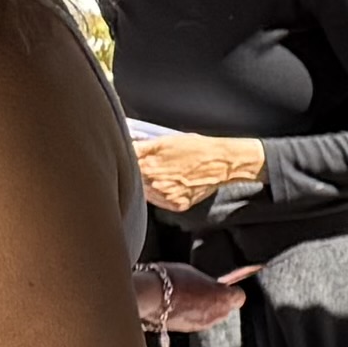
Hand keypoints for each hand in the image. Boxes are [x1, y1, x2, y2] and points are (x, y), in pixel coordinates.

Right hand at [128, 261, 244, 330]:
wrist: (147, 296)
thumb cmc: (169, 280)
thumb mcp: (193, 272)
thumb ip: (208, 281)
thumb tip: (211, 283)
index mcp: (224, 298)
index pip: (238, 296)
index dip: (229, 290)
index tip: (221, 285)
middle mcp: (217, 315)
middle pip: (225, 308)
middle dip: (216, 300)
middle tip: (202, 290)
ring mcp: (203, 325)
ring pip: (210, 316)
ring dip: (203, 309)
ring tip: (186, 297)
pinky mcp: (188, 330)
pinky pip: (195, 322)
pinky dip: (190, 315)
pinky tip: (177, 306)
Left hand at [133, 134, 262, 209]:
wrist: (223, 162)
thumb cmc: (196, 148)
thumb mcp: (165, 140)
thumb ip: (140, 146)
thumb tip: (124, 146)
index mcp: (146, 166)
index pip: (126, 167)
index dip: (132, 162)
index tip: (140, 159)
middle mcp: (154, 184)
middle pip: (136, 181)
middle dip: (143, 174)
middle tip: (159, 166)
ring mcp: (166, 196)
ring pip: (148, 193)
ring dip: (153, 185)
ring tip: (168, 174)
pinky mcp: (178, 205)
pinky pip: (163, 202)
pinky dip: (165, 194)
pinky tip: (174, 184)